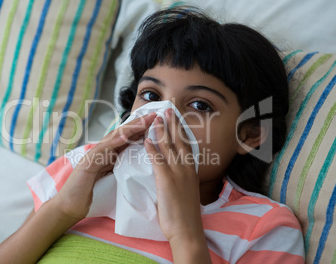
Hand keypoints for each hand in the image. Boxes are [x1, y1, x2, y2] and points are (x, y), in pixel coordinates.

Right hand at [54, 112, 157, 221]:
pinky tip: (124, 136)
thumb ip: (120, 169)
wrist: (70, 206)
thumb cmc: (89, 194)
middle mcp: (101, 151)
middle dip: (138, 124)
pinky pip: (101, 150)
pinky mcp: (87, 163)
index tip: (156, 123)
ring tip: (143, 121)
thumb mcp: (110, 179)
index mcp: (109, 155)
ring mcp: (93, 155)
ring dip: (129, 129)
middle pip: (122, 134)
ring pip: (113, 138)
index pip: (127, 140)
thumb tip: (138, 166)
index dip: (142, 130)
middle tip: (153, 115)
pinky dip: (113, 142)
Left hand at [145, 109, 208, 261]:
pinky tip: (147, 140)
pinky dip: (153, 149)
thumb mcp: (186, 190)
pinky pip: (158, 161)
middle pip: (179, 141)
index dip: (180, 130)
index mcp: (191, 170)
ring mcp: (177, 173)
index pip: (186, 145)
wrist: (186, 229)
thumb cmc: (184, 213)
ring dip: (162, 131)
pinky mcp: (167, 180)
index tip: (176, 118)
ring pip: (169, 147)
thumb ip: (182, 177)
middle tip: (167, 110)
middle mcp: (186, 168)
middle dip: (173, 124)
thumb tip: (176, 169)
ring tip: (156, 119)